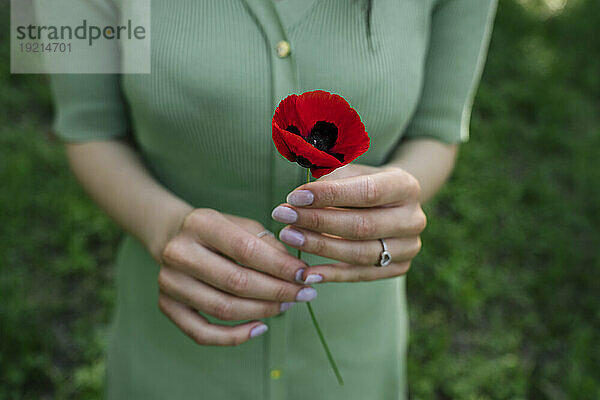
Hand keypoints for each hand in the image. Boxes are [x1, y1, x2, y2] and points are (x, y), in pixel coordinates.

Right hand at [157, 208, 314, 345]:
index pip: (246, 250)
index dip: (280, 266)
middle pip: (236, 282)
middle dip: (277, 292)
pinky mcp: (166, 306)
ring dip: (262, 312)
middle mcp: (179, 253)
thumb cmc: (219, 232)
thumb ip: (269, 245)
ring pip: (223, 309)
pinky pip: (202, 333)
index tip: (305, 275)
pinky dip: (235, 336)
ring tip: (287, 306)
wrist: (173, 237)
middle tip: (304, 294)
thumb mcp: (243, 225)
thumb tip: (297, 274)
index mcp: (200, 224)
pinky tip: (261, 328)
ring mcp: (169, 282)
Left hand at [271, 164, 425, 282]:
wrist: (392, 205)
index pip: (366, 192)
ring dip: (319, 247)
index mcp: (406, 186)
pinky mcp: (398, 268)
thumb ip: (329, 179)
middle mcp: (413, 218)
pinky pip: (360, 274)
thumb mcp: (350, 171)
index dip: (329, 196)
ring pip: (359, 253)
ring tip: (289, 236)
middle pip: (361, 225)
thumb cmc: (362, 183)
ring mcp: (409, 247)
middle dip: (317, 221)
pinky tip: (306, 272)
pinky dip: (331, 274)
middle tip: (283, 216)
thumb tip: (298, 196)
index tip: (294, 197)